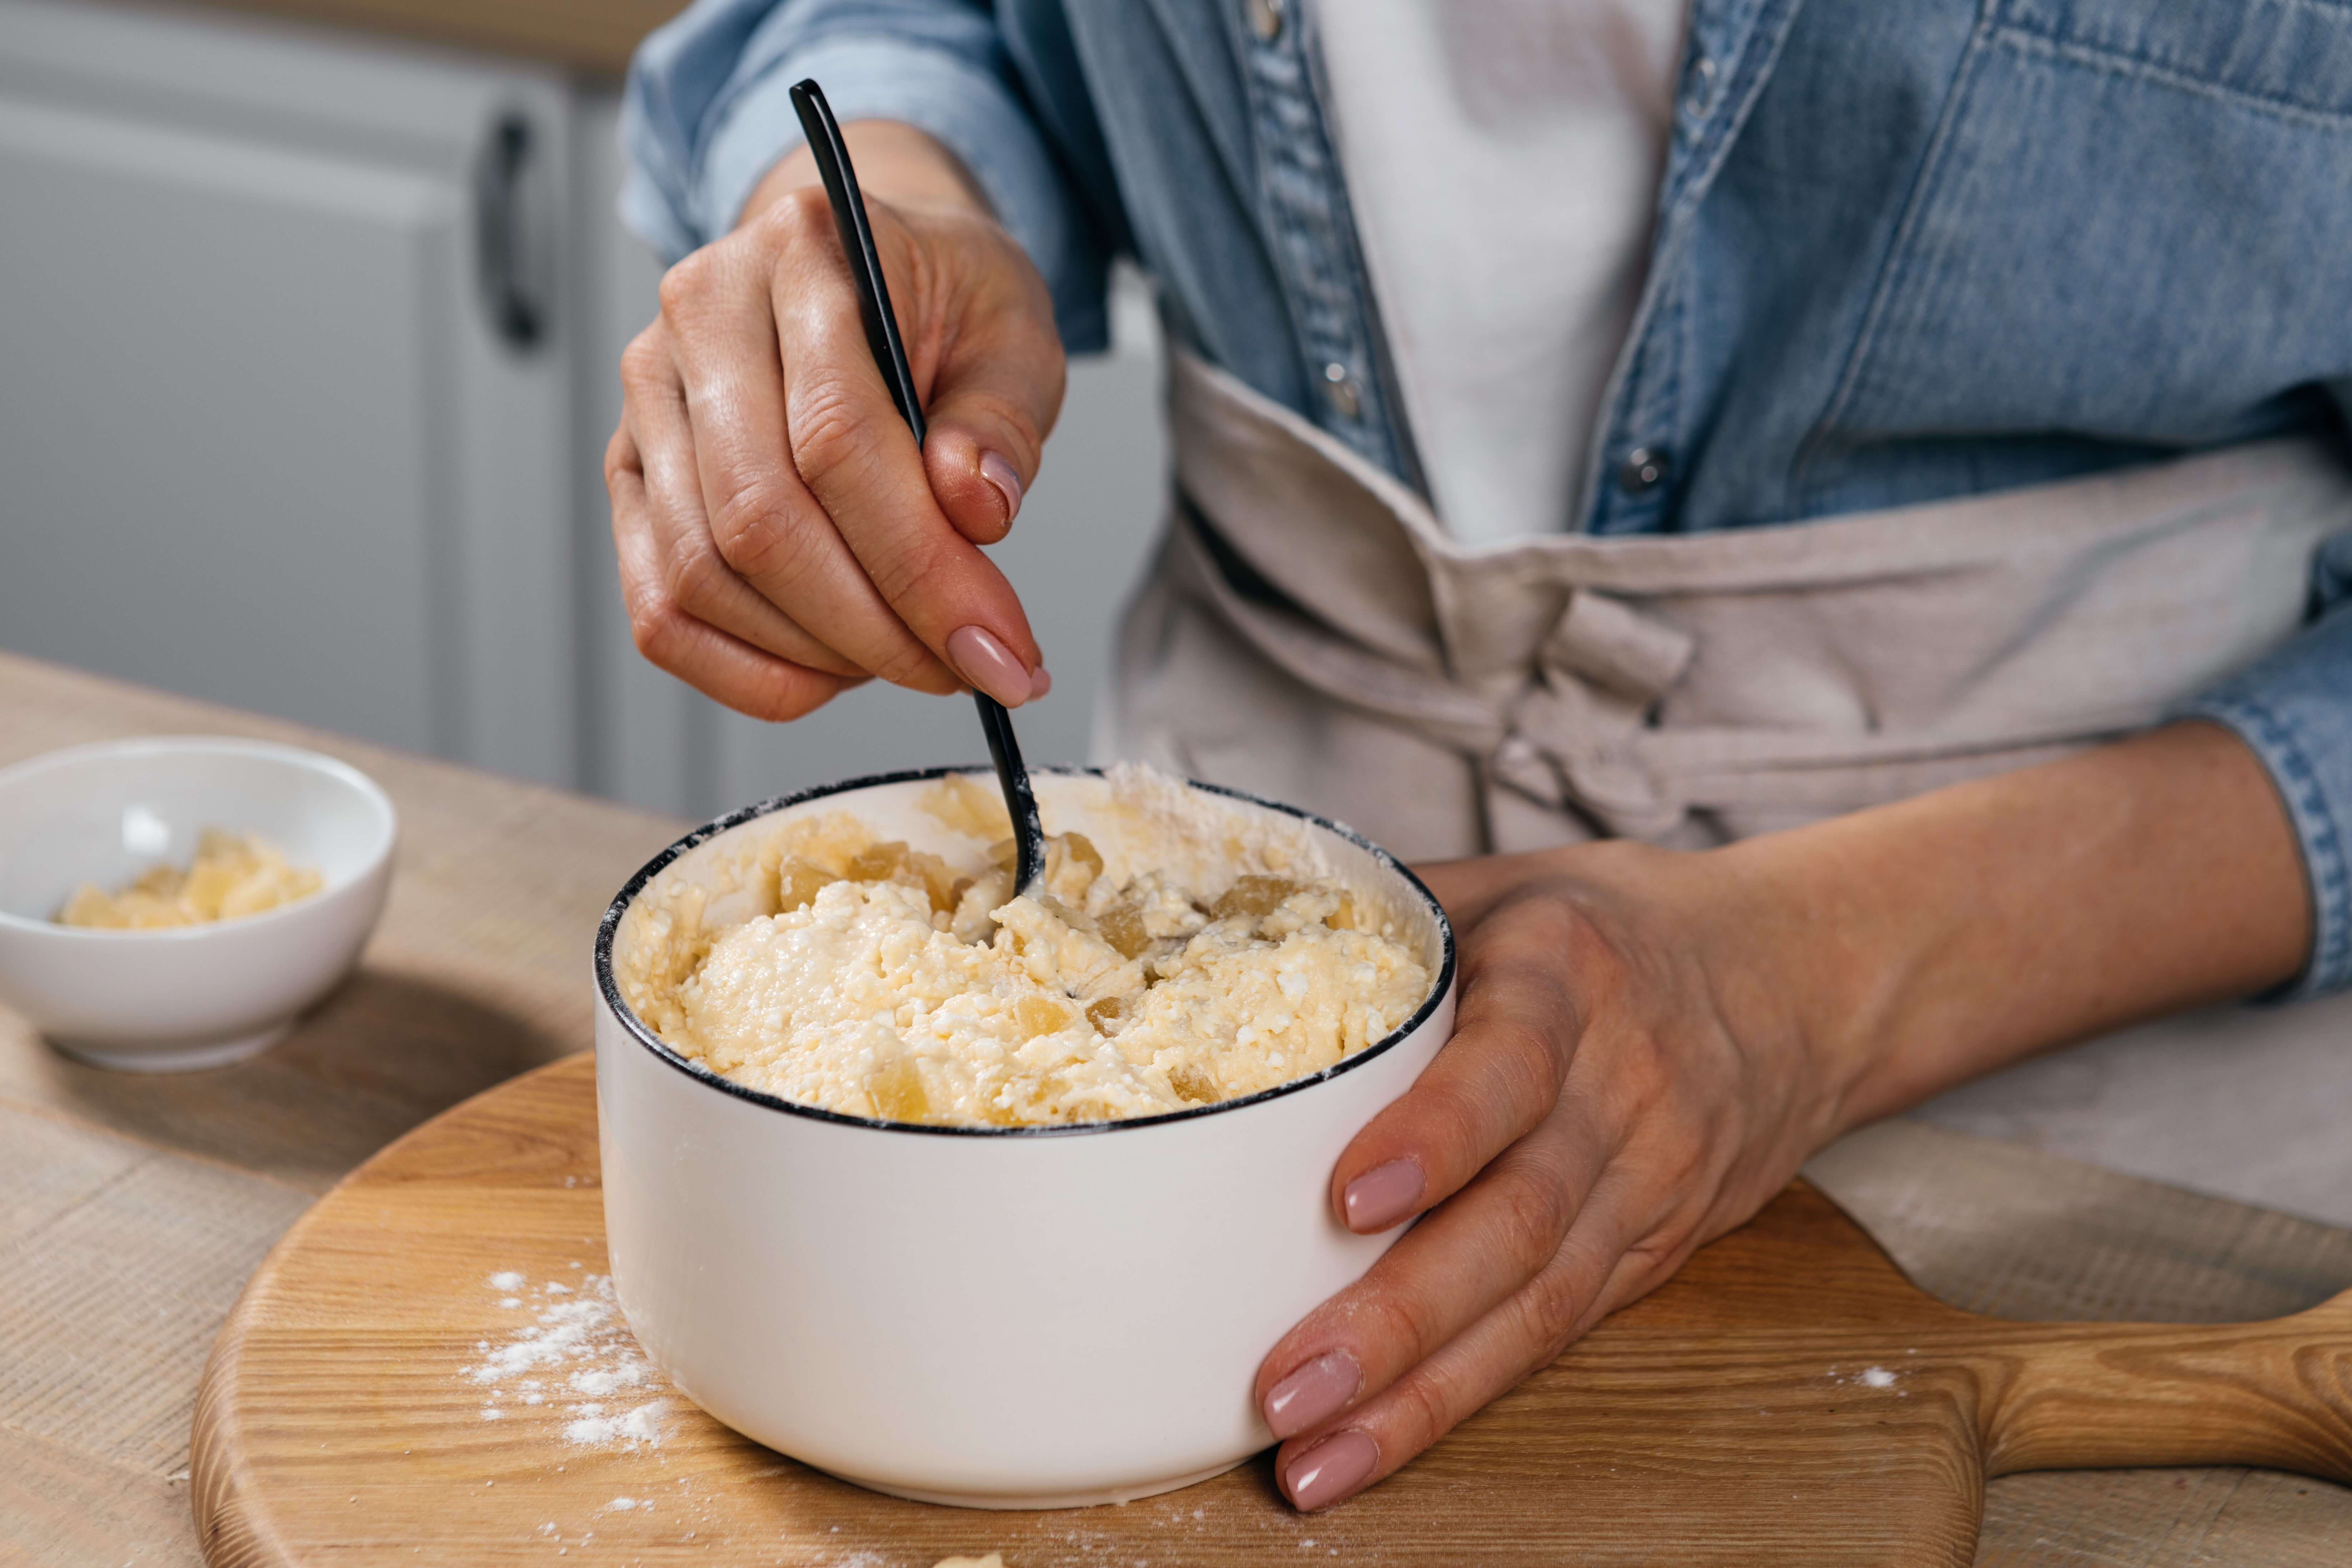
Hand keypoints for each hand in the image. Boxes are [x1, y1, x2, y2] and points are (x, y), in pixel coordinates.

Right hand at [607, 123, 1066, 719]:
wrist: (872, 273)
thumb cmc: (945, 304)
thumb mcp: (1016, 335)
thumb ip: (1003, 421)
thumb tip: (975, 510)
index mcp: (801, 253)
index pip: (838, 439)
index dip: (922, 566)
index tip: (1001, 647)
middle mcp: (700, 317)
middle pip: (759, 518)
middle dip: (876, 628)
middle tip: (966, 669)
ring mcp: (647, 401)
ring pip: (701, 575)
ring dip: (817, 654)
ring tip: (910, 658)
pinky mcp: (632, 476)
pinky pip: (660, 610)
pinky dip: (750, 670)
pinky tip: (832, 672)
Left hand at [1252, 839, 1846, 1509]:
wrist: (1792, 981)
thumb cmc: (1607, 929)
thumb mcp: (1505, 886)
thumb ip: (1380, 914)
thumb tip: (1208, 923)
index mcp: (1570, 978)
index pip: (1509, 1067)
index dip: (1434, 1137)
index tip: (1348, 1200)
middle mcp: (1622, 1090)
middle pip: (1517, 1220)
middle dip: (1397, 1317)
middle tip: (1287, 1383)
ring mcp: (1646, 1185)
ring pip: (1535, 1304)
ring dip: (1417, 1392)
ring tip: (1313, 1455)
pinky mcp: (1647, 1255)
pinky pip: (1550, 1336)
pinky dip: (1456, 1399)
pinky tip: (1370, 1446)